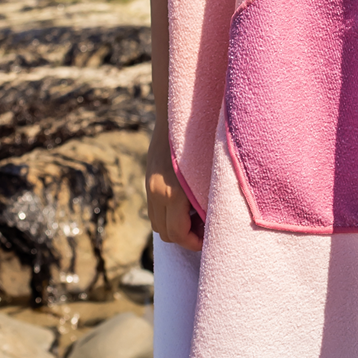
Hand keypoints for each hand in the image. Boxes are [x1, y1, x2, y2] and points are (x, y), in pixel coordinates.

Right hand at [146, 119, 201, 249]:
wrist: (176, 115)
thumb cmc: (201, 144)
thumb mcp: (207, 176)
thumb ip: (205, 202)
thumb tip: (210, 223)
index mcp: (172, 193)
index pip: (177, 233)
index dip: (193, 242)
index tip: (208, 238)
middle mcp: (156, 192)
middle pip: (165, 233)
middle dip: (185, 236)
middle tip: (204, 228)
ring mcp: (149, 186)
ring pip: (157, 223)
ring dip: (175, 225)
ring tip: (196, 215)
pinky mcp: (148, 180)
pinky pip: (155, 208)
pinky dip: (168, 213)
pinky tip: (186, 203)